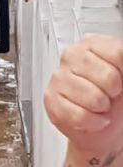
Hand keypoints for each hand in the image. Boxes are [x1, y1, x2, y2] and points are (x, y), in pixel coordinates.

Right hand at [44, 35, 122, 155]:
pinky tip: (91, 116)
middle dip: (114, 92)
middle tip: (108, 93)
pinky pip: (81, 116)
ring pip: (94, 98)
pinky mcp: (51, 99)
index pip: (118, 53)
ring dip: (102, 108)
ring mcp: (59, 76)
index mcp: (91, 43)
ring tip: (98, 105)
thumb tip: (120, 70)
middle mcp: (71, 56)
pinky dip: (93, 122)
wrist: (101, 121)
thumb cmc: (113, 96)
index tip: (121, 77)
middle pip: (109, 76)